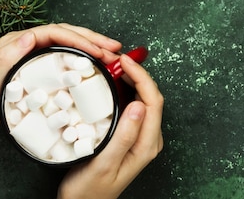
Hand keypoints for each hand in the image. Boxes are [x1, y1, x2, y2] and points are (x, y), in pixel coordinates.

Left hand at [0, 23, 122, 141]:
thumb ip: (4, 61)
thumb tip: (29, 36)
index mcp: (14, 44)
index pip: (54, 32)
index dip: (79, 39)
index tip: (98, 52)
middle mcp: (24, 45)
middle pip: (65, 34)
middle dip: (92, 39)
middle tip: (115, 50)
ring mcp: (31, 55)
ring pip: (67, 43)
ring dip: (91, 46)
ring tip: (113, 55)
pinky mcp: (36, 67)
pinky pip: (64, 56)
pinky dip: (83, 58)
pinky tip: (96, 65)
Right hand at [58, 54, 163, 198]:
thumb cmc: (90, 190)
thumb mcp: (104, 163)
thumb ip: (123, 136)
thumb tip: (139, 106)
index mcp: (147, 144)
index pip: (153, 101)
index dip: (141, 77)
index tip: (125, 62)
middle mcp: (149, 139)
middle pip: (151, 97)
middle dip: (137, 74)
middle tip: (117, 59)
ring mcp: (142, 137)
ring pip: (144, 100)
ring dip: (132, 80)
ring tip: (114, 66)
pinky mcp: (131, 136)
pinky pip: (134, 106)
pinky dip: (125, 90)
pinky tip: (113, 83)